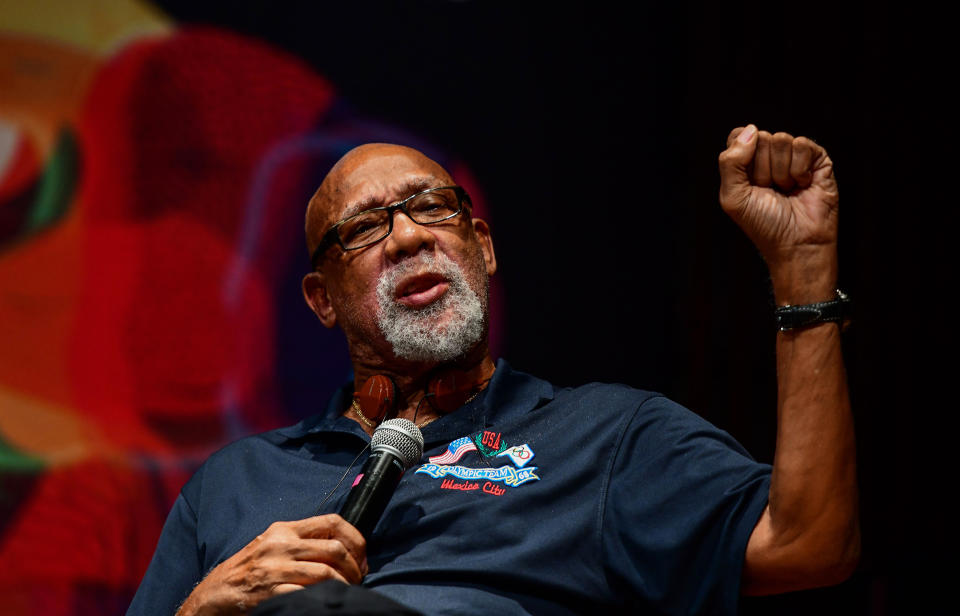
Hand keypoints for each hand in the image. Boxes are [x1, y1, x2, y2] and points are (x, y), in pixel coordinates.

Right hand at [176, 514, 366, 615]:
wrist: (214, 596)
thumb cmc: (247, 572)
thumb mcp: (272, 546)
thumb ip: (302, 542)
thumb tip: (343, 548)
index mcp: (284, 529)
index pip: (332, 521)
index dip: (356, 538)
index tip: (362, 556)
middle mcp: (281, 545)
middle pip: (335, 548)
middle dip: (355, 566)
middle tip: (358, 579)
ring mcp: (275, 568)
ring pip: (327, 571)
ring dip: (344, 584)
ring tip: (347, 591)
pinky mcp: (271, 592)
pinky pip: (308, 593)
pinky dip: (324, 598)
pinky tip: (328, 601)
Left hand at [718, 125, 839, 302]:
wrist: (796, 243)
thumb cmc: (763, 224)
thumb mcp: (733, 196)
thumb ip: (730, 162)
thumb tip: (751, 129)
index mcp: (746, 162)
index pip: (739, 135)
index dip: (742, 157)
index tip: (749, 183)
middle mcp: (770, 155)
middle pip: (760, 137)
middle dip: (762, 169)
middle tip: (770, 191)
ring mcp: (794, 155)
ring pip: (781, 139)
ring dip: (781, 172)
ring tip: (786, 190)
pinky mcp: (816, 158)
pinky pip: (802, 144)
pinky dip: (799, 169)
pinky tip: (802, 185)